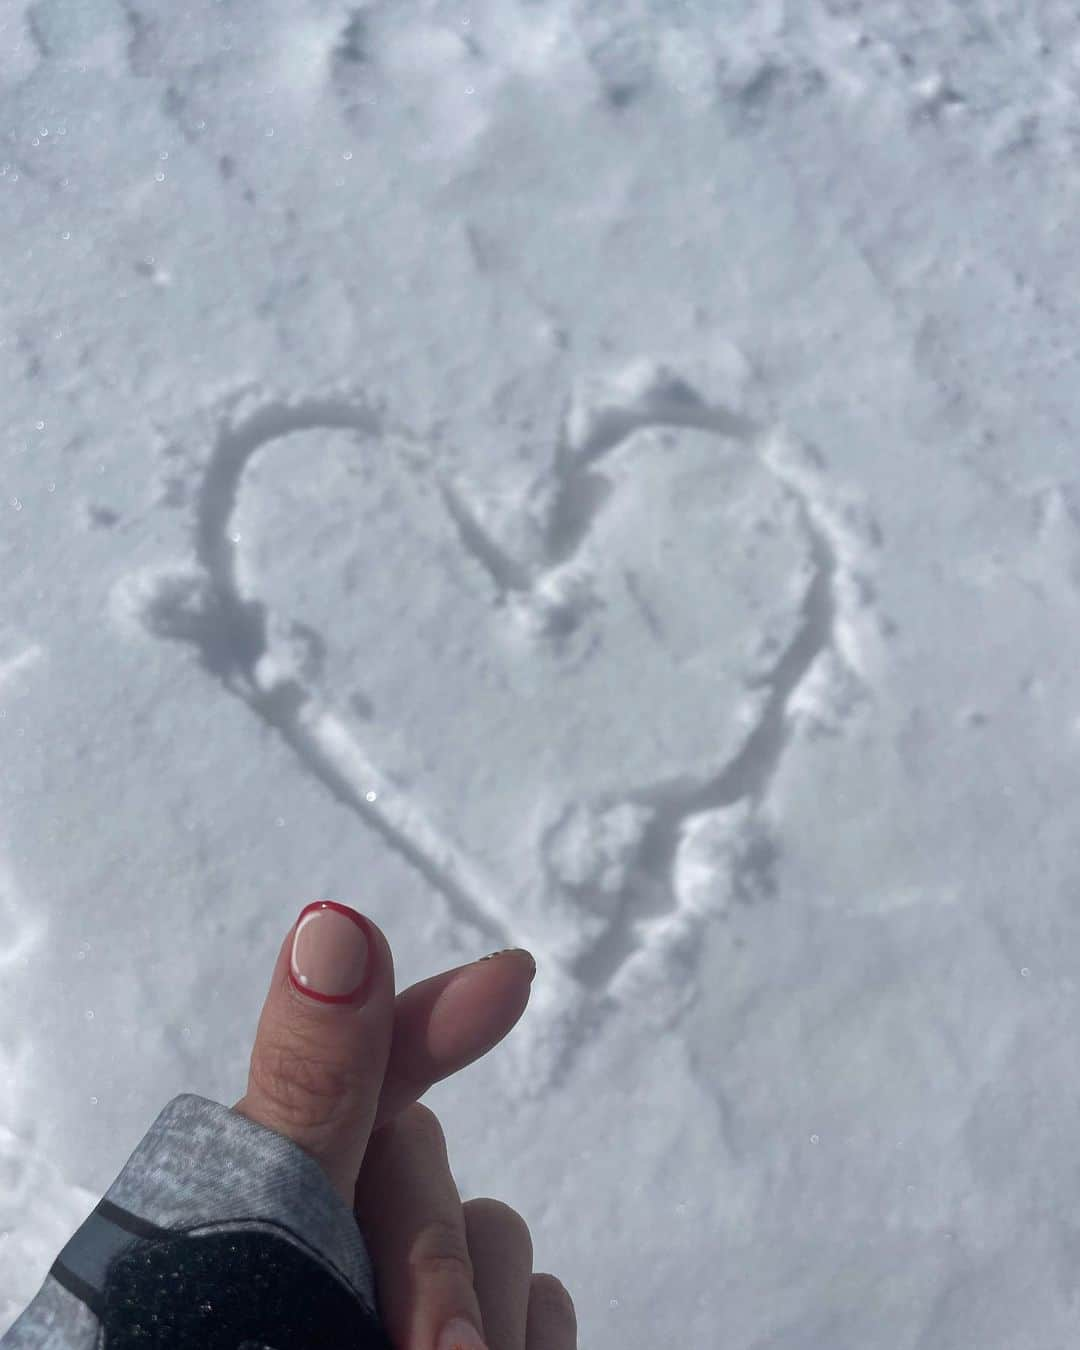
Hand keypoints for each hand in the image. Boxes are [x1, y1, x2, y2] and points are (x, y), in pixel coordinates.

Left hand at [229, 901, 575, 1347]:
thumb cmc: (238, 1347)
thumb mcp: (266, 1237)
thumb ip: (310, 1088)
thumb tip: (332, 923)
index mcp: (272, 1184)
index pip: (363, 1075)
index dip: (431, 1019)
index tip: (513, 978)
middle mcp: (340, 1227)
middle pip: (436, 1169)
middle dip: (441, 1253)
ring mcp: (406, 1294)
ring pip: (502, 1242)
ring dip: (495, 1311)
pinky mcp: (481, 1336)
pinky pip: (545, 1308)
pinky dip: (532, 1339)